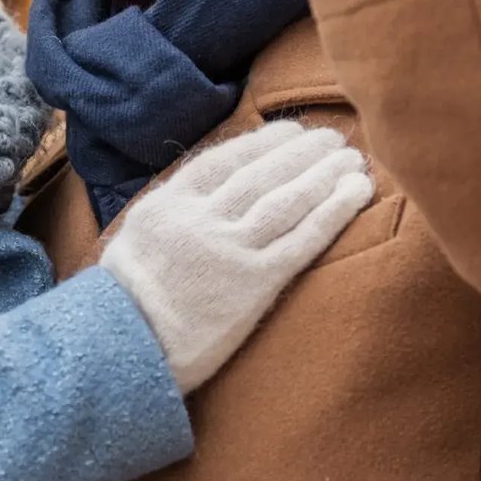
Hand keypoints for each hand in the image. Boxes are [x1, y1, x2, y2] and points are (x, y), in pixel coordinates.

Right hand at [99, 120, 374, 392]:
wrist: (123, 349)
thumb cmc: (127, 303)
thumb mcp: (137, 238)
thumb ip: (174, 211)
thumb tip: (211, 191)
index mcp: (170, 205)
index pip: (225, 160)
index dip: (264, 142)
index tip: (292, 131)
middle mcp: (201, 219)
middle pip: (262, 174)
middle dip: (302, 151)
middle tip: (333, 138)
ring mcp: (229, 250)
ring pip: (287, 199)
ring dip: (325, 174)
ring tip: (352, 160)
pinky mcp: (254, 284)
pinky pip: (303, 240)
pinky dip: (333, 211)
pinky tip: (357, 192)